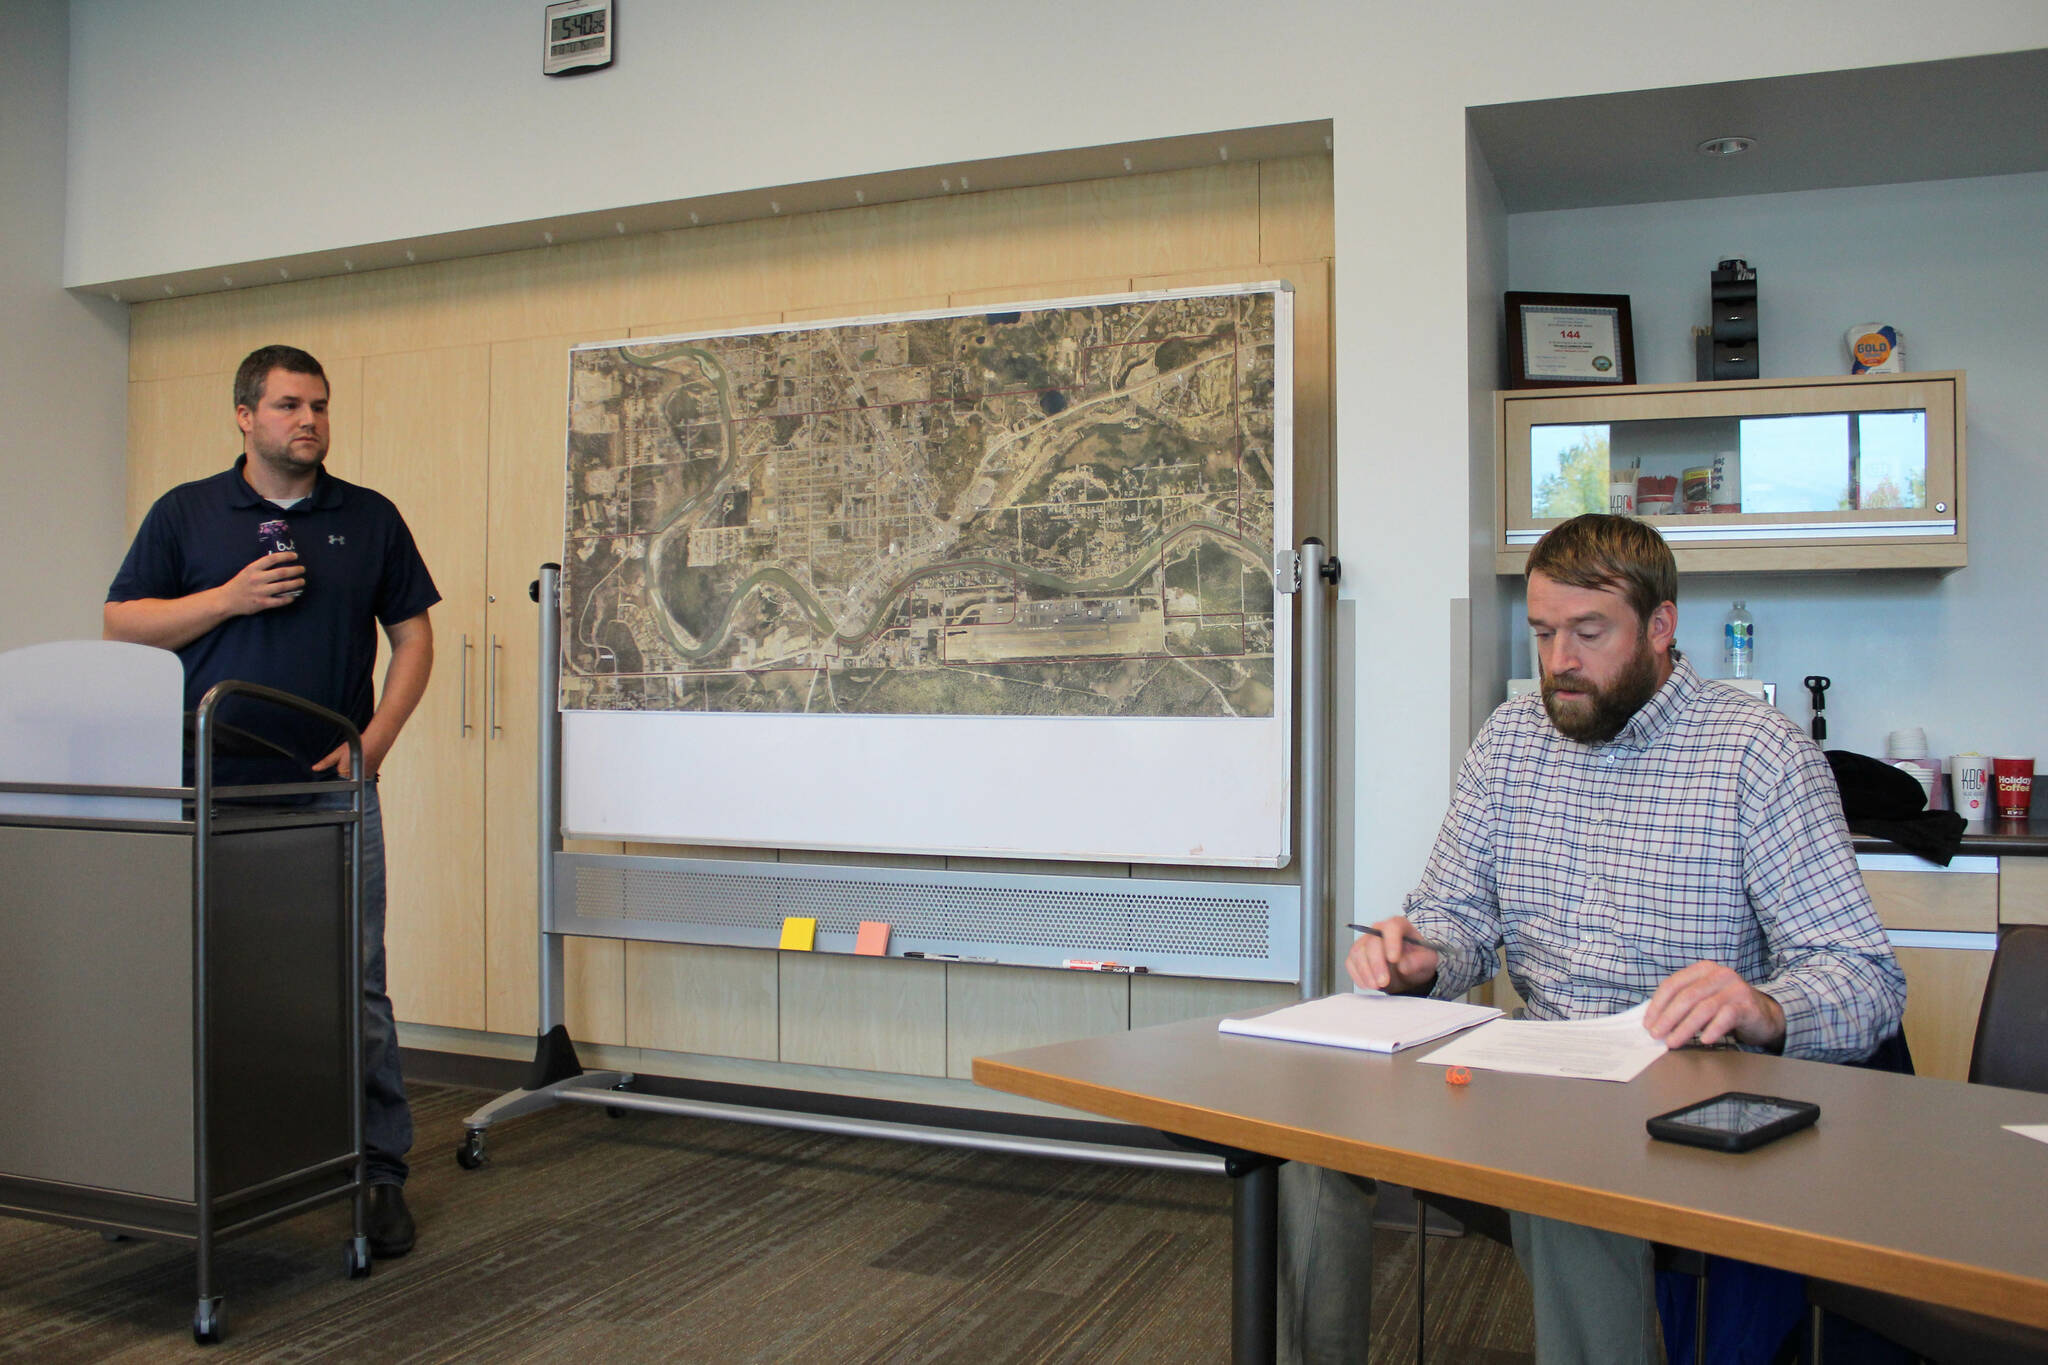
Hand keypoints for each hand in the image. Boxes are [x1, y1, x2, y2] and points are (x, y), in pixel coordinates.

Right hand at [220, 551, 303, 614]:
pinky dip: (289, 598)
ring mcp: (260, 592)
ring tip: (302, 581)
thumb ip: (261, 567)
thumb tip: (280, 562)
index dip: (286, 556)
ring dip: (296, 583)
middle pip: (281, 572)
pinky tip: (294, 595)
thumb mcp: (247, 571)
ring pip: (283, 586)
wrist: (226, 600)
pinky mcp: (262, 603)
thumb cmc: (239, 584)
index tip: (295, 556)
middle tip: (302, 569)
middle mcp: (257, 579)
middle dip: (295, 570)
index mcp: (253, 568)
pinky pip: (280, 601)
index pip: (272, 558)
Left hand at [313, 732, 389, 780]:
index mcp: (343, 772)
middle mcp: (353, 777)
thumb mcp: (338, 753)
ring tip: (361, 758)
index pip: (339, 771)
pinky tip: (367, 761)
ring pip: (356, 775)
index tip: (347, 756)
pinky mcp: (371, 776)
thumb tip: (315, 768)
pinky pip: (364, 775)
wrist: (376, 742)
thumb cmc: (356, 746)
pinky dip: (365, 769)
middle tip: (354, 756)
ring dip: (357, 768)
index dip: (342, 762)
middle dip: (349, 766)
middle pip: (347, 774)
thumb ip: (326, 762)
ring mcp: (363, 778)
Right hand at [1344, 915, 1439, 993]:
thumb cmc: (1417, 959)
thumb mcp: (1428, 961)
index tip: (1394, 959)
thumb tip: (1403, 965)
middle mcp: (1379, 929)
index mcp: (1399, 925)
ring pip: (1358, 952)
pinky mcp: (1357, 954)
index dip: (1391, 942)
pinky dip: (1358, 975)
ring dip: (1365, 972)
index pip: (1392, 927)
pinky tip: (1368, 984)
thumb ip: (1419, 961)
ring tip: (1377, 986)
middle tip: (1384, 982)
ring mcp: (1366, 941)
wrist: (1407, 970)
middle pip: (1372, 942)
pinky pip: (1351, 962)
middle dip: (1377, 964)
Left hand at [1644, 962, 1785, 1050]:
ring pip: (1704, 1008)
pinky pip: (1726, 1016)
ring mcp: (1735, 988)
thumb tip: (1654, 1022)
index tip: (1648, 1022)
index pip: (1673, 984)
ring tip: (1673, 1042)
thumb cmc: (1727, 1007)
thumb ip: (1683, 1004)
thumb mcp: (1703, 999)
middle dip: (1668, 1017)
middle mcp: (1719, 974)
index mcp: (1703, 969)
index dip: (1658, 1004)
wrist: (1764, 1015)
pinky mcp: (1748, 1005)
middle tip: (1656, 1034)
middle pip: (1687, 996)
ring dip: (1685, 1027)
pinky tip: (1704, 1040)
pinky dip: (1713, 1029)